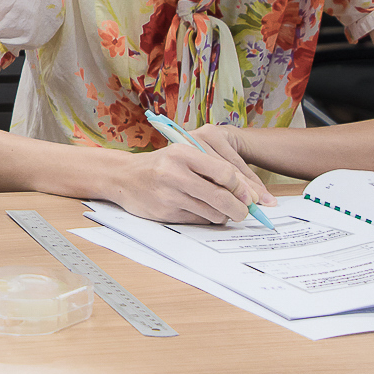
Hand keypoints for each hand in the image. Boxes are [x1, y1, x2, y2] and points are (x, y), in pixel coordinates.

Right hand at [108, 126, 275, 224]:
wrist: (123, 176)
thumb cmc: (160, 165)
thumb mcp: (182, 155)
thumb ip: (212, 169)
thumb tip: (248, 193)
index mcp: (182, 153)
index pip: (225, 172)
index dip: (242, 187)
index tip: (250, 195)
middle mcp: (174, 173)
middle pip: (221, 197)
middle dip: (240, 208)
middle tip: (245, 211)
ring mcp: (168, 195)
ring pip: (212, 213)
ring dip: (224, 215)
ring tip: (222, 210)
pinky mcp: (165, 213)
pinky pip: (198, 221)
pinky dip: (207, 219)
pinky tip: (203, 212)